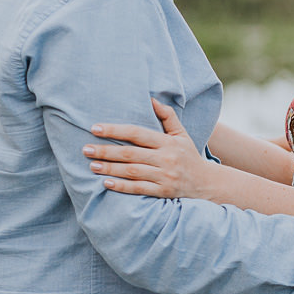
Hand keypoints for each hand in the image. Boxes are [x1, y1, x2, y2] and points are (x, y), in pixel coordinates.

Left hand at [83, 98, 208, 198]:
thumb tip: (150, 99)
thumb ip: (167, 116)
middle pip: (130, 153)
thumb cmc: (189, 156)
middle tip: (85, 148)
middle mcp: (166, 159)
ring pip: (131, 171)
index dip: (115, 130)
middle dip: (106, 150)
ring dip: (110, 168)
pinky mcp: (163, 193)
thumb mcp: (181, 134)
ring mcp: (164, 177)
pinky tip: (106, 183)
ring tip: (91, 164)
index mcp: (168, 142)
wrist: (207, 184)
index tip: (95, 128)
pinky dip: (122, 186)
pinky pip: (139, 189)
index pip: (137, 133)